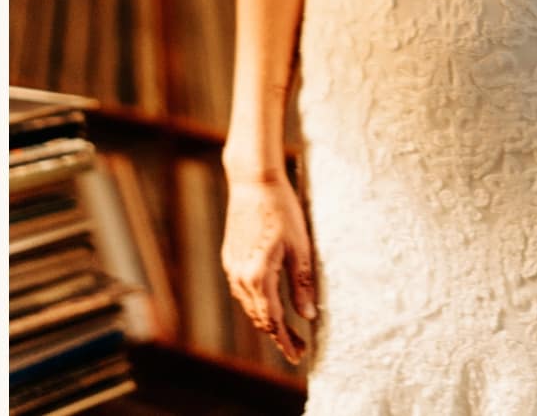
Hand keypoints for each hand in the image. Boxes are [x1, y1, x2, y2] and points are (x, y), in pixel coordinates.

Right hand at [221, 175, 316, 364]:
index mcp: (258, 275)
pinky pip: (241, 289)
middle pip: (258, 316)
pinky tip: (268, 301)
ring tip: (286, 328)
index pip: (272, 319)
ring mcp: (232, 265)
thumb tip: (307, 316)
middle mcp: (240, 275)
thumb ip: (301, 285)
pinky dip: (255, 302)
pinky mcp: (230, 256)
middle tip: (298, 346)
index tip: (298, 356)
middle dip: (277, 334)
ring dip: (266, 319)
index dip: (285, 341)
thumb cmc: (281, 210)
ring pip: (248, 304)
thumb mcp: (300, 248)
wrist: (253, 181)